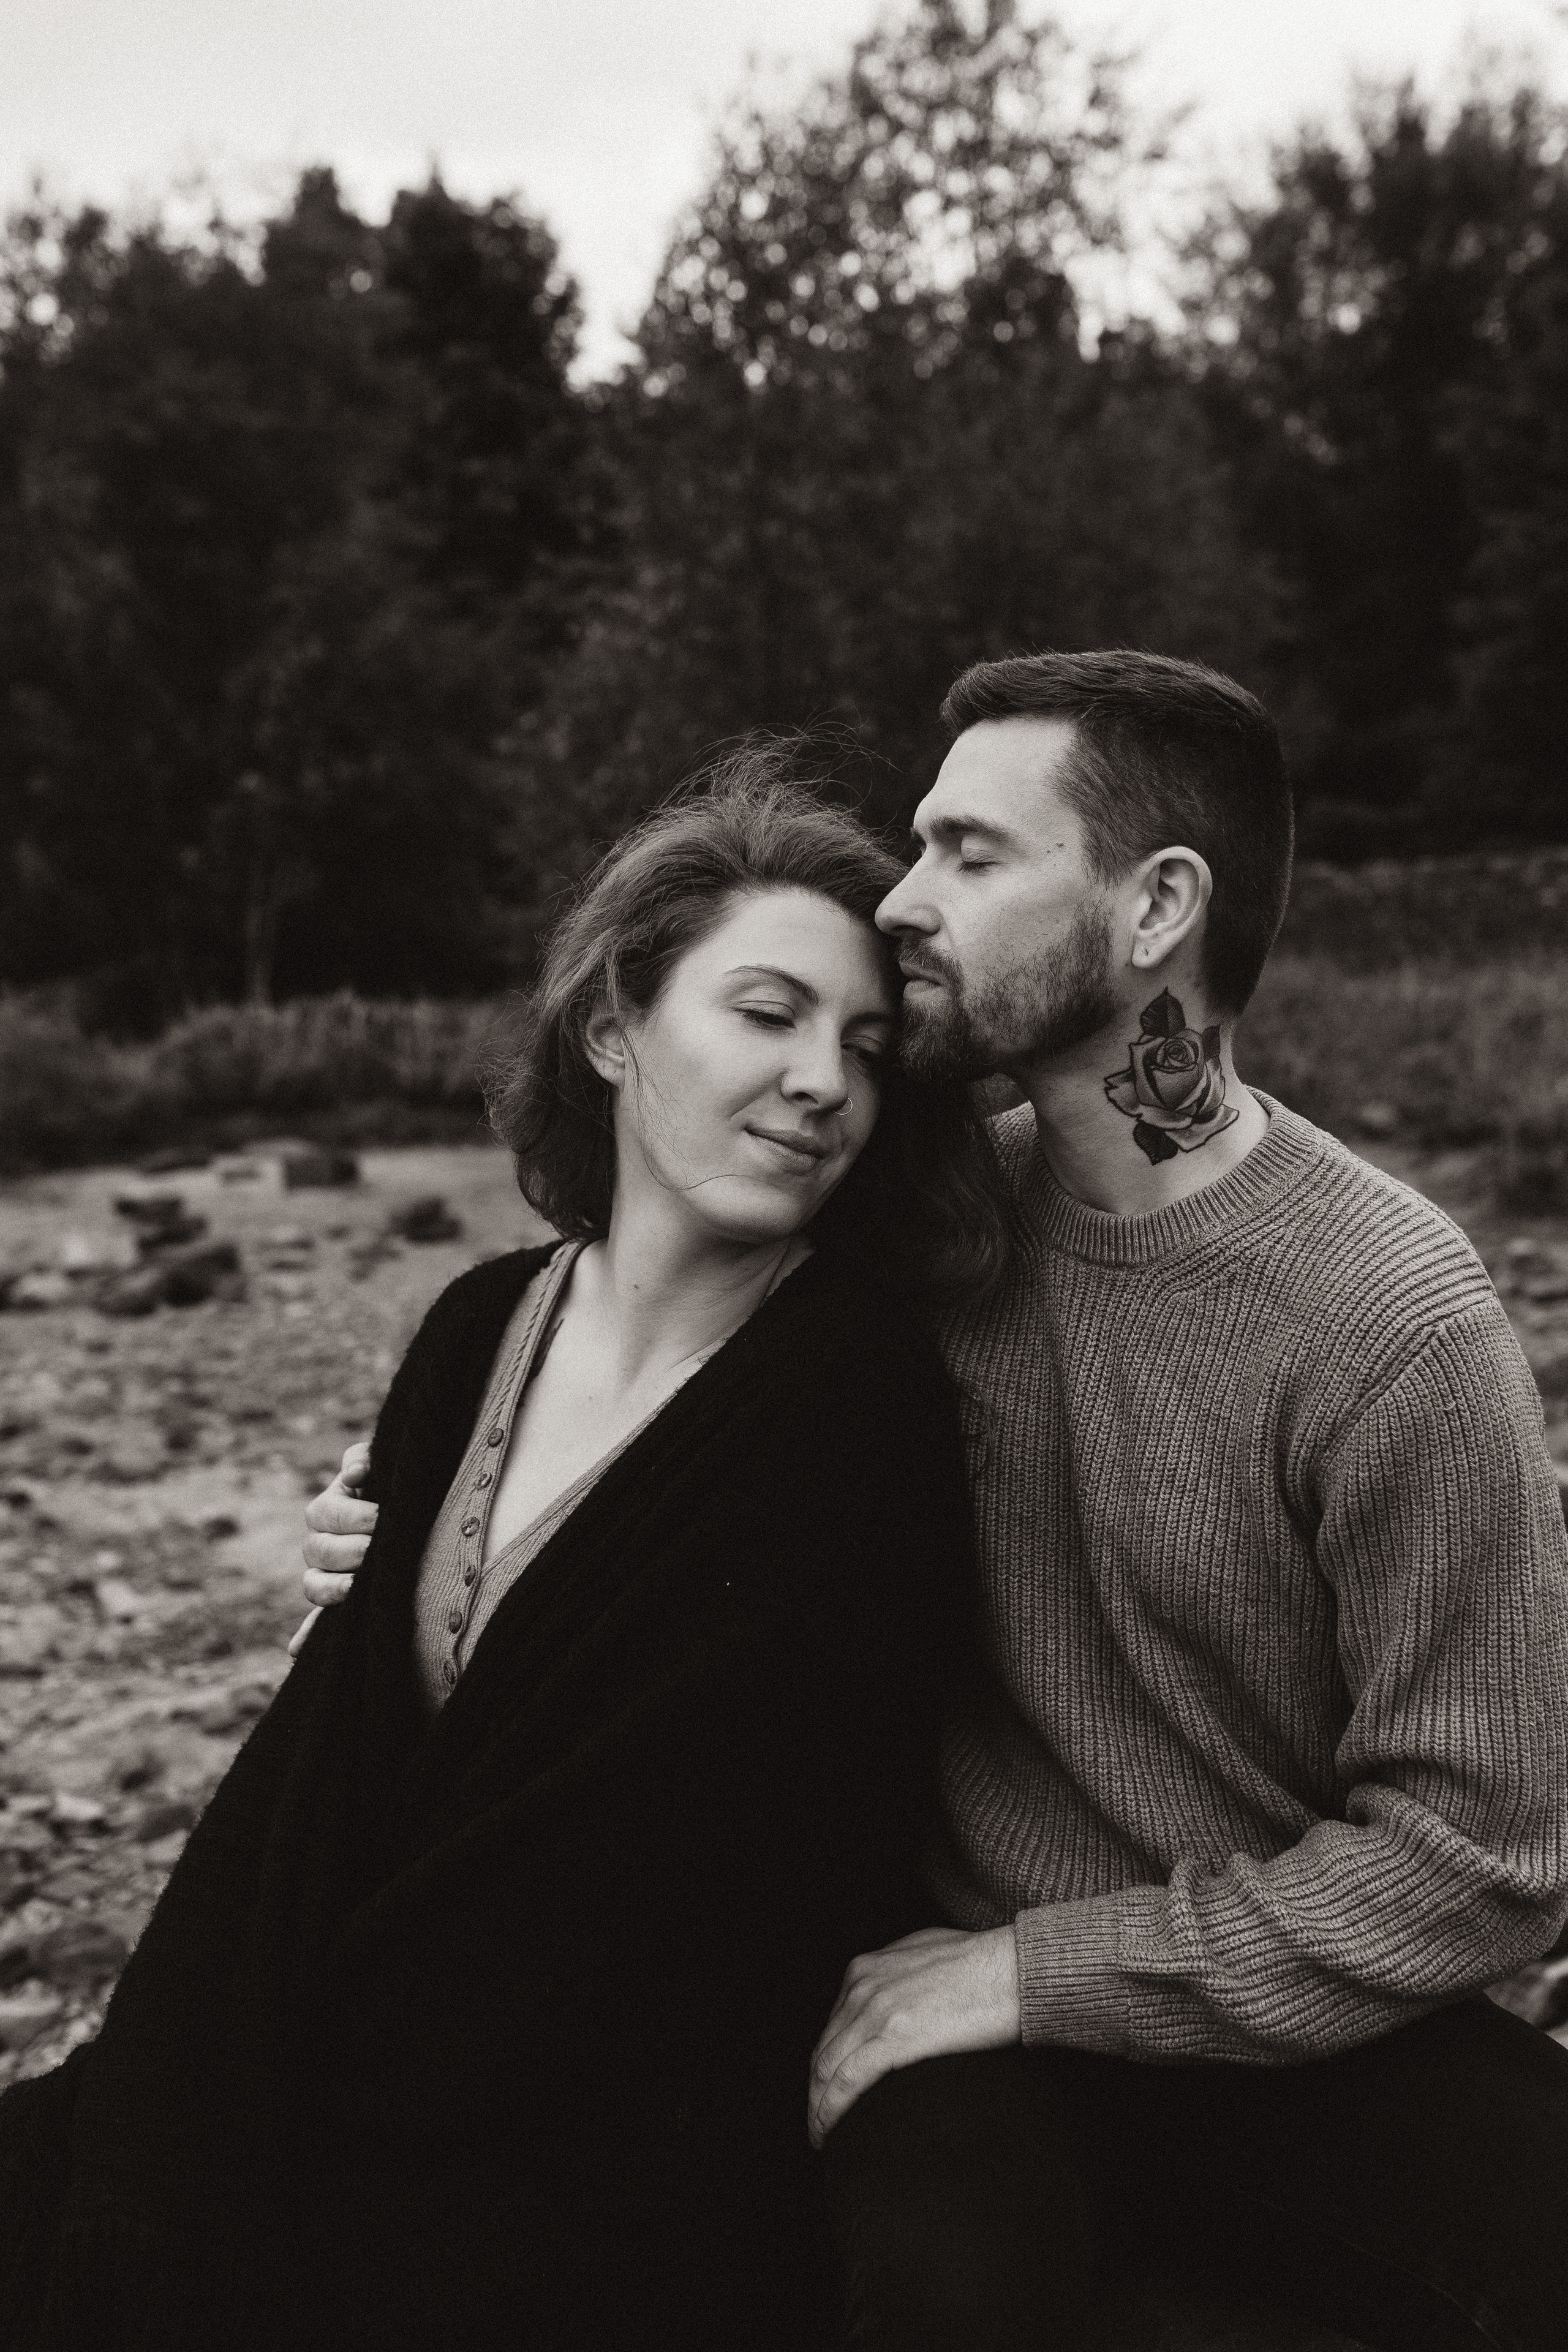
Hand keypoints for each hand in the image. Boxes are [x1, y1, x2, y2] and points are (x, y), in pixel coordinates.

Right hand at [287, 1442, 376, 1657]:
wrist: (410, 1513)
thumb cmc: (393, 1486)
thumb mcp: (380, 1464)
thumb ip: (363, 1459)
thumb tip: (353, 1475)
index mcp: (327, 1510)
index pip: (324, 1514)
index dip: (351, 1517)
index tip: (381, 1517)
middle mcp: (320, 1545)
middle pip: (318, 1551)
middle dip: (350, 1550)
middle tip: (377, 1548)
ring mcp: (326, 1576)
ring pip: (313, 1586)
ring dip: (333, 1588)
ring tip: (360, 1585)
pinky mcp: (337, 1603)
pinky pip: (313, 1624)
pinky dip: (305, 1635)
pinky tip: (296, 1650)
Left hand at [807, 1923, 1020, 2148]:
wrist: (1012, 1970)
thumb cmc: (980, 1963)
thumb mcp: (923, 1953)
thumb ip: (898, 1975)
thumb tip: (895, 1998)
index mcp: (866, 1970)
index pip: (831, 2027)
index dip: (826, 2063)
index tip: (827, 2089)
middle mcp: (861, 1988)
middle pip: (823, 2051)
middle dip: (815, 2091)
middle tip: (817, 2122)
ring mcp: (875, 2012)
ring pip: (827, 2070)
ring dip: (817, 2108)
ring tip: (821, 2137)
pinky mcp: (894, 2039)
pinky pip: (847, 2082)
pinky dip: (831, 2111)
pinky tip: (829, 2132)